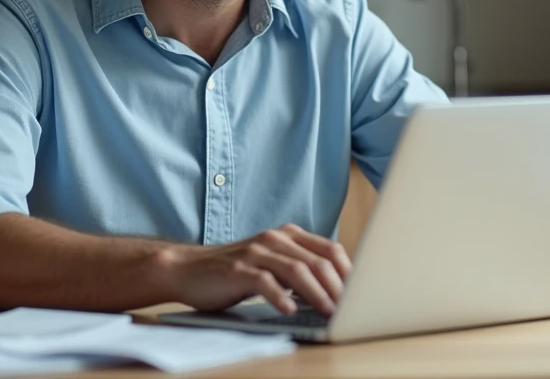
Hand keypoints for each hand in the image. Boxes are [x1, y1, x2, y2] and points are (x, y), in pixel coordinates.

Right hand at [155, 223, 351, 314]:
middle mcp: (274, 239)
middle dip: (338, 287)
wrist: (188, 269)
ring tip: (330, 313)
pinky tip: (290, 311)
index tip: (361, 295)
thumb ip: (299, 268)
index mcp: (287, 235)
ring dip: (317, 294)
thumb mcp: (271, 264)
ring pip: (297, 270)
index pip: (330, 249)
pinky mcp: (238, 270)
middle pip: (318, 260)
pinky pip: (265, 282)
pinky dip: (281, 297)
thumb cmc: (235, 272)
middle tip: (350, 309)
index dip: (349, 273)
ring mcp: (256, 253)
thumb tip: (337, 291)